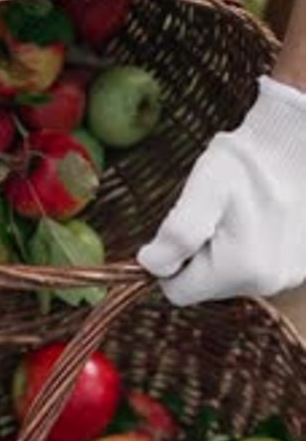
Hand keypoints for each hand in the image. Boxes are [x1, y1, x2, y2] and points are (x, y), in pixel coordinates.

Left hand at [139, 75, 305, 305]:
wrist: (289, 148)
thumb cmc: (243, 164)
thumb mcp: (204, 188)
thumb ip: (178, 231)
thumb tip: (150, 263)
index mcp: (243, 270)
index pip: (177, 291)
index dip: (171, 260)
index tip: (188, 226)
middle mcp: (268, 284)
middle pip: (203, 286)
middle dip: (197, 256)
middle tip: (214, 217)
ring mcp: (285, 278)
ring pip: (225, 279)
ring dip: (220, 252)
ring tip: (236, 216)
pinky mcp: (294, 270)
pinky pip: (249, 271)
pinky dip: (243, 250)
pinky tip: (254, 222)